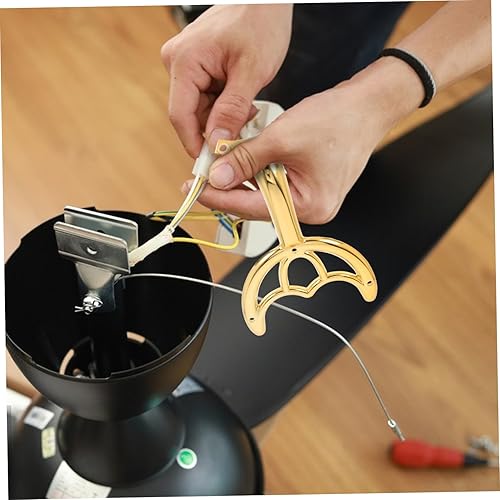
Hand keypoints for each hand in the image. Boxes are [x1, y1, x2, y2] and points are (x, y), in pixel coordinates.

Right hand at [161, 4, 292, 157]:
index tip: (210, 165)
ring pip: (200, 108)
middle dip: (214, 131)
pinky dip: (225, 107)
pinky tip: (243, 105)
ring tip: (248, 114)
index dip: (194, 144)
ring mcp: (187, 63)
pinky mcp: (198, 65)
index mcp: (185, 61)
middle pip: (190, 114)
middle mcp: (178, 61)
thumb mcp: (251, 72)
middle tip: (240, 142)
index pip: (180, 115)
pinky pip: (207, 96)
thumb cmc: (260, 20)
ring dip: (223, 119)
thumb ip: (232, 111)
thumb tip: (216, 143)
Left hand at [184, 58, 422, 223]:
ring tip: (220, 162)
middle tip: (202, 174)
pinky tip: (242, 159)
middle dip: (229, 188)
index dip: (220, 198)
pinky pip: (276, 184)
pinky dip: (257, 172)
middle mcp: (310, 210)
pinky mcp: (309, 185)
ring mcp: (310, 199)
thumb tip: (217, 177)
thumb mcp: (282, 138)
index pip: (252, 207)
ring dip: (242, 177)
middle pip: (257, 204)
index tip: (194, 188)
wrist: (369, 105)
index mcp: (308, 206)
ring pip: (264, 193)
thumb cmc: (337, 120)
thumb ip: (246, 160)